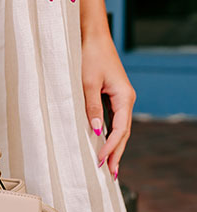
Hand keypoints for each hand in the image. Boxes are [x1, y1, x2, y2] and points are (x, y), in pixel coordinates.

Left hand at [81, 31, 136, 178]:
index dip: (111, 147)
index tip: (100, 162)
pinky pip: (113, 120)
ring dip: (114, 147)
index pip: (120, 129)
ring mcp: (119, 98)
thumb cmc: (89, 56)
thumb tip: (97, 131)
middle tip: (110, 175)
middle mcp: (125, 99)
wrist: (91, 35)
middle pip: (123, 133)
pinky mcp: (111, 95)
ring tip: (109, 167)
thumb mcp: (87, 83)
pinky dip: (109, 134)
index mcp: (124, 97)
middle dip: (116, 154)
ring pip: (119, 128)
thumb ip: (92, 108)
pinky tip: (104, 145)